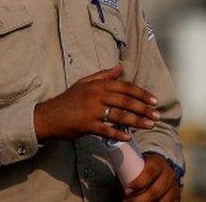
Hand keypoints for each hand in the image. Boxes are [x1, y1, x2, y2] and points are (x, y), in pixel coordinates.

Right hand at [33, 64, 159, 141]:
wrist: (48, 116)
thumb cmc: (68, 99)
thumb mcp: (84, 83)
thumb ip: (104, 75)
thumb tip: (120, 68)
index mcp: (98, 84)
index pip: (125, 87)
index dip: (142, 93)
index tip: (154, 101)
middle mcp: (96, 95)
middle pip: (126, 101)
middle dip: (144, 109)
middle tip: (157, 115)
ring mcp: (92, 111)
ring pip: (119, 116)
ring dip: (137, 121)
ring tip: (149, 125)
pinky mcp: (87, 125)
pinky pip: (107, 130)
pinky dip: (118, 134)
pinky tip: (129, 137)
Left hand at [125, 153, 179, 201]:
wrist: (162, 168)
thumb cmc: (144, 168)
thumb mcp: (138, 164)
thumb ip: (129, 172)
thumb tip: (119, 186)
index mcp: (158, 164)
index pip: (149, 172)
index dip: (138, 182)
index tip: (126, 189)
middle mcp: (168, 175)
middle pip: (155, 191)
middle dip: (139, 199)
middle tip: (126, 201)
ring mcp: (174, 188)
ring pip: (162, 201)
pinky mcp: (176, 197)